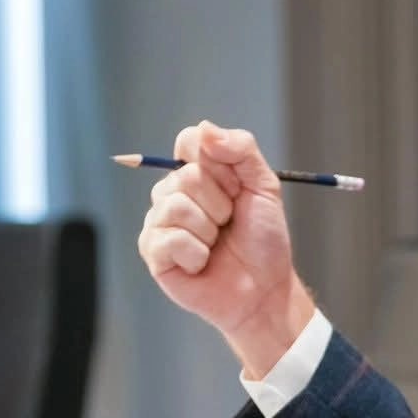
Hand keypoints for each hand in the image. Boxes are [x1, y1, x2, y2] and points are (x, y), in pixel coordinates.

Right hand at [137, 121, 316, 376]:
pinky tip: (202, 263)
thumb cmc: (263, 239)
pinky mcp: (153, 251)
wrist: (264, 289)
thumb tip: (204, 128)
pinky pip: (168, 238)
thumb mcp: (264, 186)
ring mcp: (160, 221)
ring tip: (216, 244)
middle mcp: (173, 192)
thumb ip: (241, 149)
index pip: (189, 141)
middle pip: (185, 175)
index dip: (218, 164)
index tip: (237, 188)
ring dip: (209, 230)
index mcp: (199, 172)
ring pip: (175, 205)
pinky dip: (196, 253)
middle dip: (220, 203)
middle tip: (230, 223)